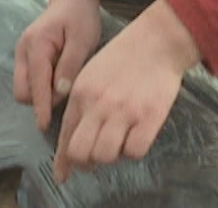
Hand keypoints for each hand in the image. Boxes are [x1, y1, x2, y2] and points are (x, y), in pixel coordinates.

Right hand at [15, 0, 104, 134]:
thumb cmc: (80, 17)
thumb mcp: (82, 40)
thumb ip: (70, 65)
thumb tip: (60, 92)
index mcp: (36, 46)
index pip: (35, 84)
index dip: (41, 107)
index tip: (45, 127)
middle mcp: (23, 51)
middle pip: (23, 91)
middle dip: (40, 102)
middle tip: (67, 102)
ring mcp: (22, 54)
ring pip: (24, 88)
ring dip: (41, 95)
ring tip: (65, 90)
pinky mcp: (26, 58)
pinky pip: (28, 81)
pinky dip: (41, 88)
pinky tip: (60, 84)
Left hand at [50, 0, 199, 181]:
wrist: (155, 42)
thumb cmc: (122, 58)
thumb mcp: (90, 75)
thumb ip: (81, 104)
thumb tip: (75, 134)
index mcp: (80, 94)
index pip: (65, 135)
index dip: (63, 161)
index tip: (62, 175)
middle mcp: (98, 105)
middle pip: (81, 152)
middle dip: (85, 162)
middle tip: (96, 159)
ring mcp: (123, 112)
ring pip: (105, 156)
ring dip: (110, 157)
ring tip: (118, 143)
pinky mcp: (149, 117)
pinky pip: (134, 151)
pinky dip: (133, 151)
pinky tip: (136, 137)